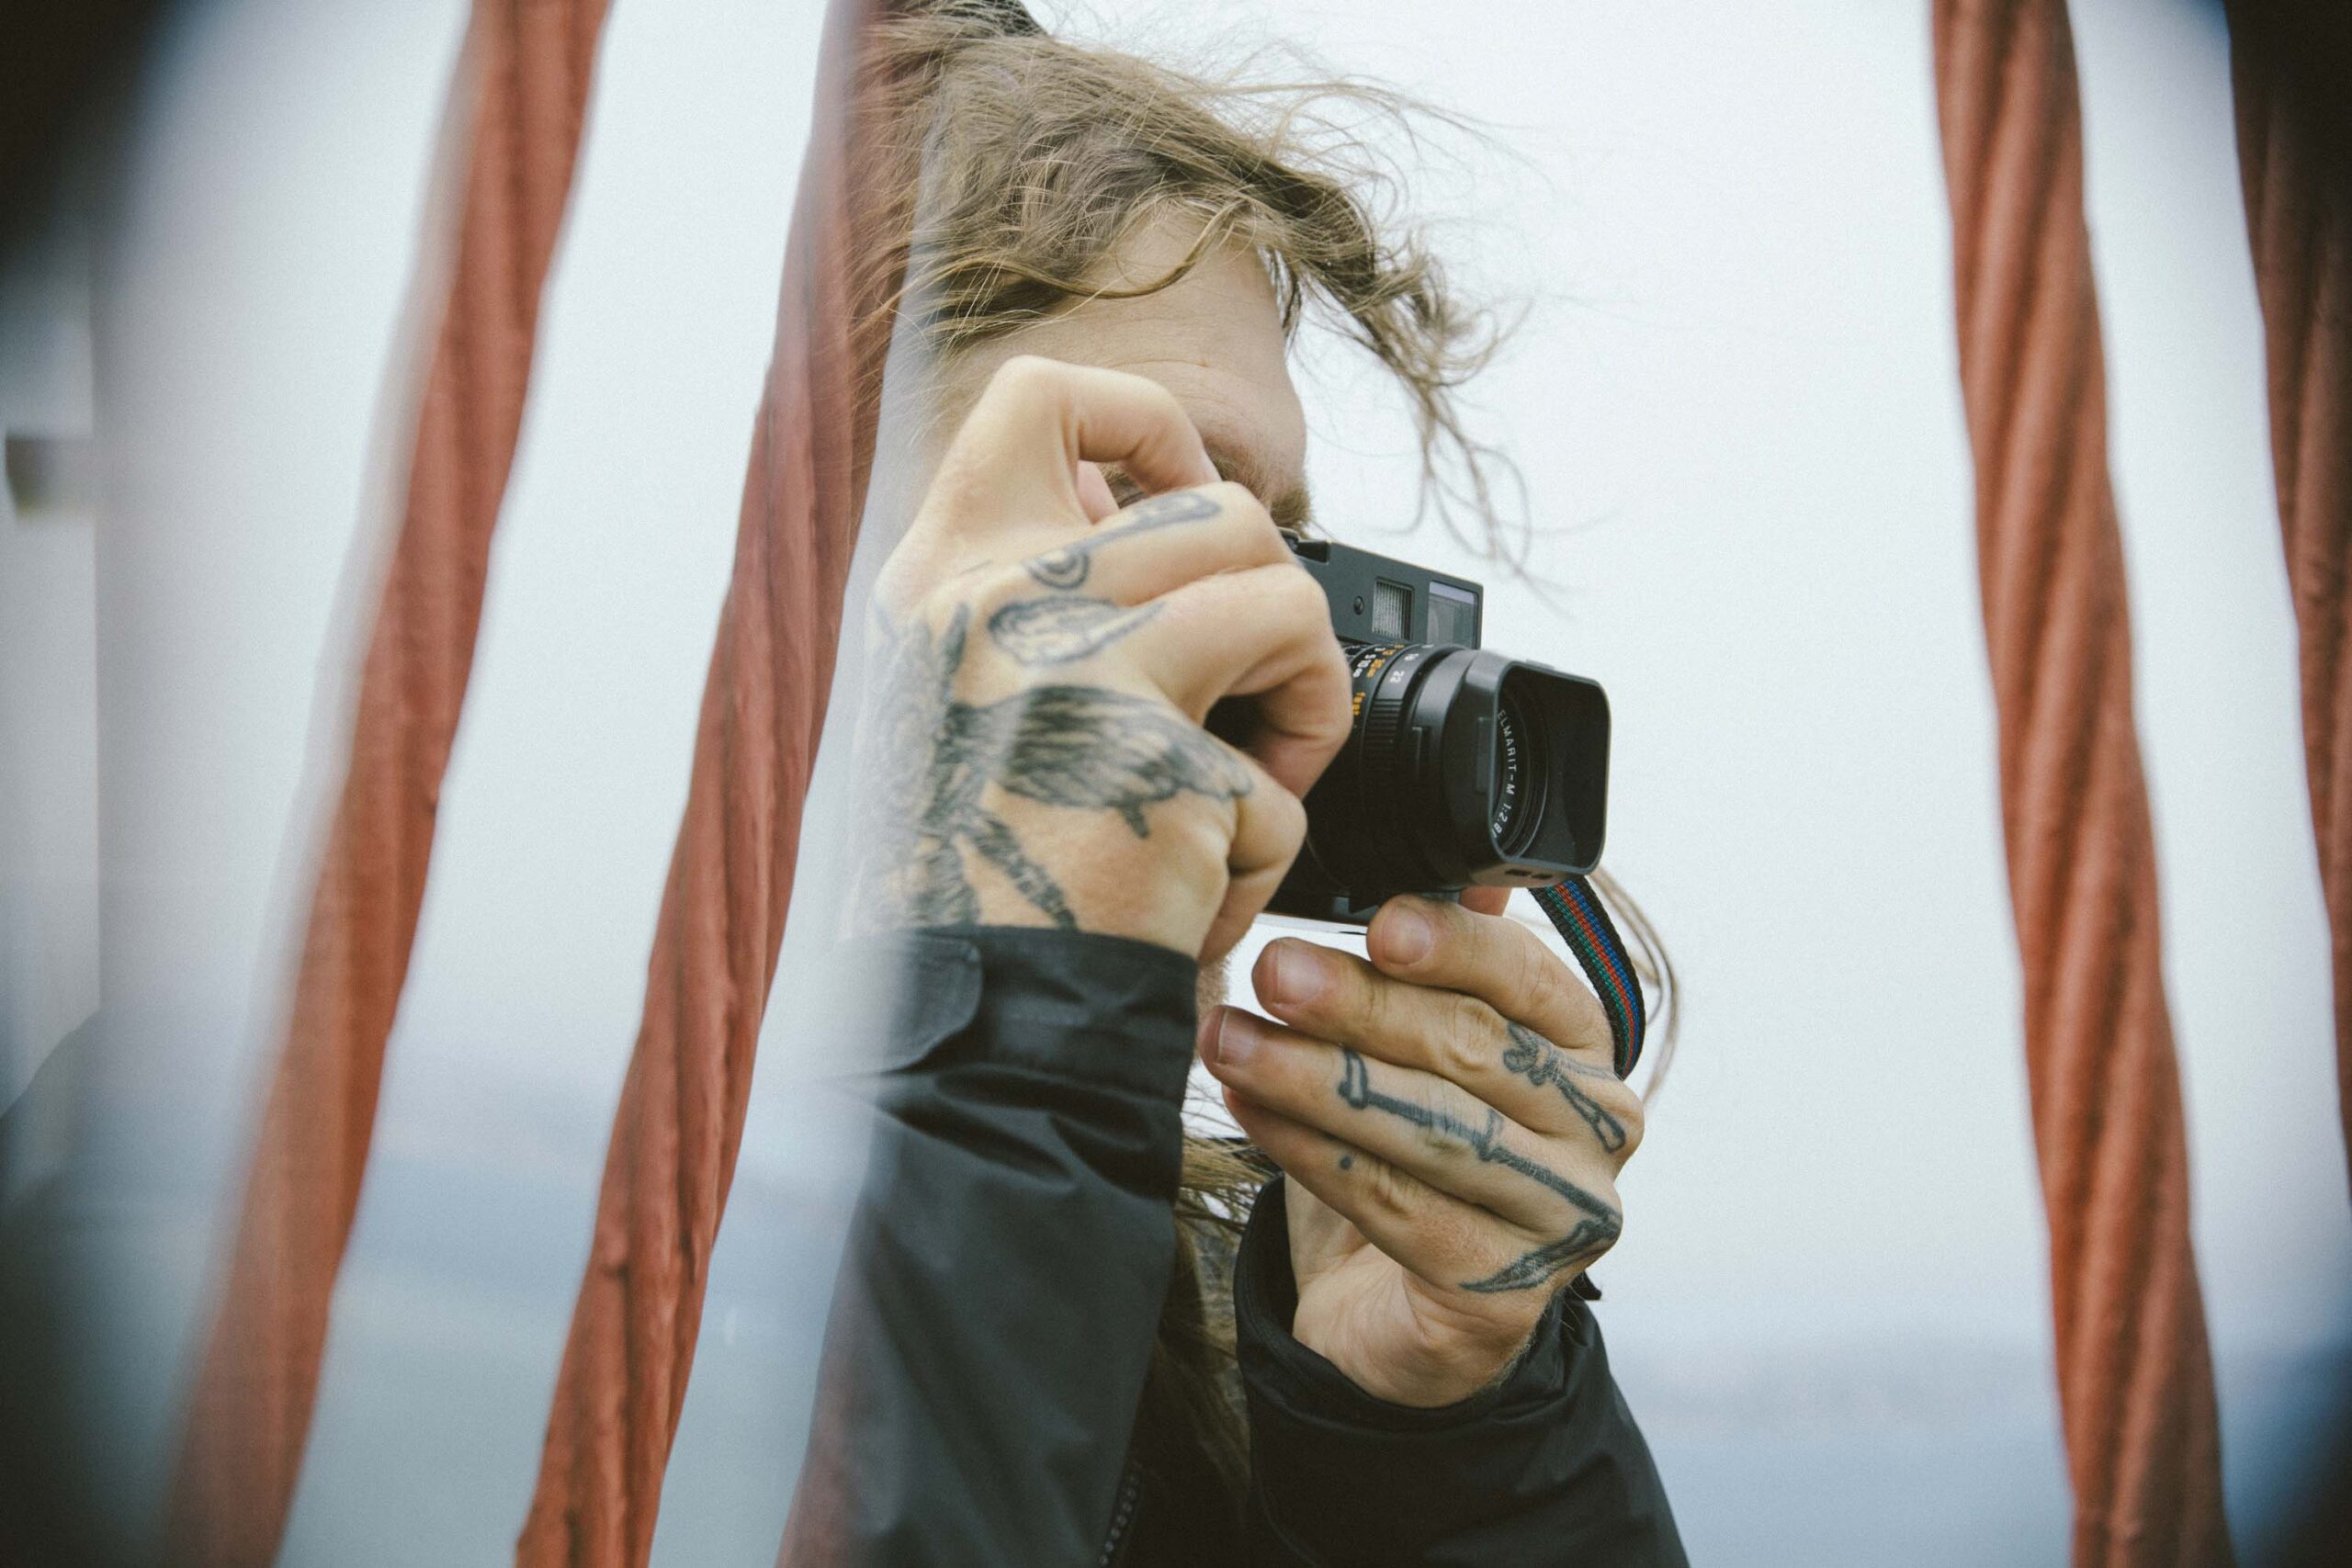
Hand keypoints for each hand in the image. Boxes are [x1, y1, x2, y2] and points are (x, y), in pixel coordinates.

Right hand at [854, 355, 1350, 963]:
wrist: (951, 1036)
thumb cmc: (971, 891)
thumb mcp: (958, 713)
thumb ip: (1024, 604)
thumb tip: (1110, 504)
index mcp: (937, 578)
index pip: (1039, 396)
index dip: (1144, 424)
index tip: (1178, 502)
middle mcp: (989, 598)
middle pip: (1224, 508)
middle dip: (1276, 613)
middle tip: (1248, 714)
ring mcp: (1068, 664)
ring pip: (1284, 599)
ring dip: (1302, 705)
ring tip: (1249, 794)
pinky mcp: (1147, 754)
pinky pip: (1282, 775)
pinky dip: (1269, 848)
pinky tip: (1197, 900)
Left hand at [1203, 889, 1643, 1405]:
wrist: (1389, 1311)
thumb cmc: (1408, 1155)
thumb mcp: (1421, 1047)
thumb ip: (1438, 960)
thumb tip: (1449, 863)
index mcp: (1582, 1048)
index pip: (1530, 978)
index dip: (1455, 947)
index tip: (1377, 923)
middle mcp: (1596, 1130)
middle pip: (1477, 1051)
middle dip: (1364, 1006)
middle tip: (1273, 972)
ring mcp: (1563, 1217)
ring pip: (1435, 1129)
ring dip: (1320, 1078)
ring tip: (1231, 1039)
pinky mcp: (1503, 1291)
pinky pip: (1400, 1207)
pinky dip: (1314, 1153)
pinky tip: (1249, 1110)